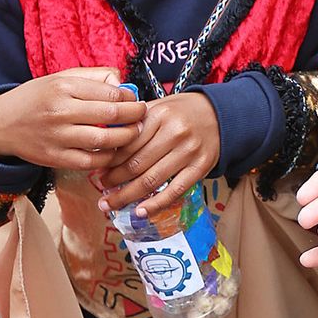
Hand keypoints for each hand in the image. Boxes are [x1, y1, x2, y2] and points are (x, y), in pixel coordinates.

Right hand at [0, 67, 141, 169]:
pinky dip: (106, 159)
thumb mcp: (62, 78)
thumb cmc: (37, 97)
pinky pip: (89, 162)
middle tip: (143, 117)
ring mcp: (56, 137)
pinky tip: (113, 151)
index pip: (109, 94)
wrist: (0, 123)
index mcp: (64, 87)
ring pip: (102, 141)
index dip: (130, 99)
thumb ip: (95, 77)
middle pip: (110, 116)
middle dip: (134, 118)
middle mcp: (60, 111)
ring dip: (125, 139)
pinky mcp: (53, 158)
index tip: (137, 101)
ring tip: (132, 134)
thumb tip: (124, 86)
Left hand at [95, 90, 219, 213]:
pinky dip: (155, 204)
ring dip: (126, 196)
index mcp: (159, 115)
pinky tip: (139, 211)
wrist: (220, 114)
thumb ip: (134, 122)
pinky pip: (174, 191)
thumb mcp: (158, 106)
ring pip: (151, 180)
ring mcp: (189, 151)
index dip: (108, 160)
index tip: (97, 169)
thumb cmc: (182, 112)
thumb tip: (104, 146)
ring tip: (110, 203)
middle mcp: (174, 132)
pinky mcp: (200, 167)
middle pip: (135, 164)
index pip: (126, 144)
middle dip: (113, 180)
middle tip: (101, 188)